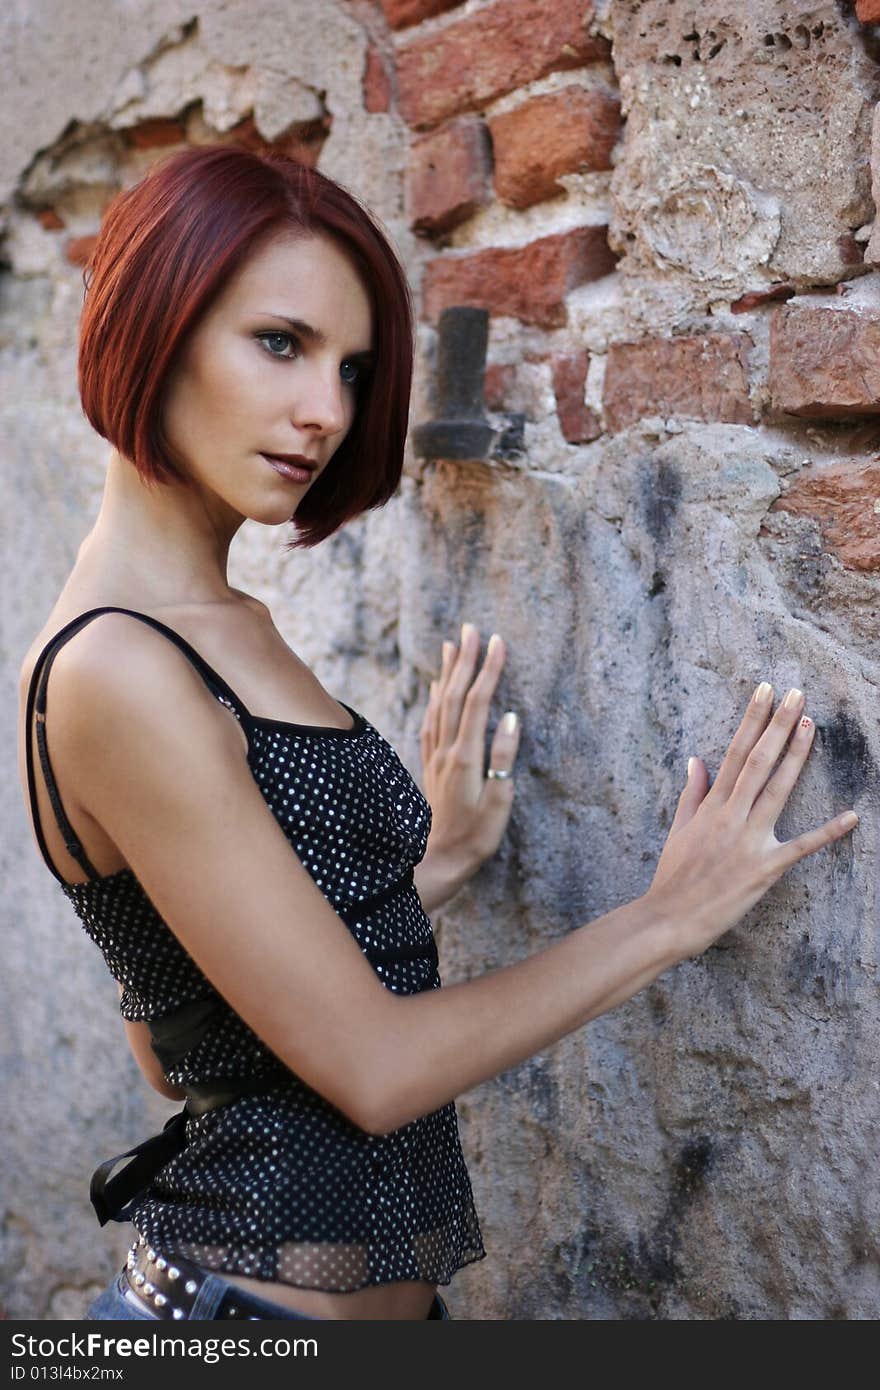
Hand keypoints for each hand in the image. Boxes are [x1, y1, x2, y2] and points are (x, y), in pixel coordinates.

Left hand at [418, 623, 520, 896]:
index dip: (489, 670)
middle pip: (456, 695)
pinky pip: (431, 721)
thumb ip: (503, 758)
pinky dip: (434, 698)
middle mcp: (446, 750)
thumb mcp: (499, 802)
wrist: (438, 860)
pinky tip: (437, 687)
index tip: (499, 642)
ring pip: (440, 703)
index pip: (479, 703)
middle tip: (472, 628)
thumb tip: (510, 717)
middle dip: (466, 659)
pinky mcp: (431, 765)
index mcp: (466, 757)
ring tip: (452, 644)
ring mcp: (435, 756)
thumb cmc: (476, 837)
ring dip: (448, 672)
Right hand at [646, 683, 858, 956]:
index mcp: (711, 805)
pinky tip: (851, 816)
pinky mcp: (764, 869)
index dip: (751, 719)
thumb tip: (696, 760)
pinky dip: (827, 832)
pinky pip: (801, 847)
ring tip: (811, 724)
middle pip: (757, 760)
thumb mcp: (679, 829)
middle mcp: (730, 815)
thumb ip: (692, 793)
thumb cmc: (673, 876)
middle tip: (796, 694)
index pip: (734, 751)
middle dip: (777, 724)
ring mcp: (748, 840)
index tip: (765, 691)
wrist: (669, 917)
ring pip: (777, 789)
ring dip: (796, 755)